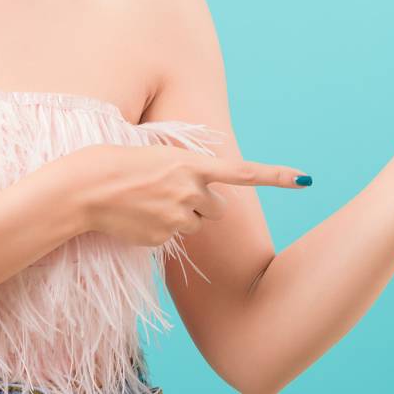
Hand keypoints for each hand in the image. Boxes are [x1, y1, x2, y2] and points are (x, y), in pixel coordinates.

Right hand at [49, 144, 311, 245]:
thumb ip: (189, 172)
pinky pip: (173, 237)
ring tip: (150, 202)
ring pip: (196, 224)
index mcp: (194, 165)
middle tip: (172, 194)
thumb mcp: (160, 156)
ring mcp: (178, 217)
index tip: (306, 179)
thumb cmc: (120, 164)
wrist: (86, 188)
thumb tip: (207, 198)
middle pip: (217, 208)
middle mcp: (192, 191)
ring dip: (182, 216)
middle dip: (202, 204)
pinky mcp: (163, 237)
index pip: (245, 173)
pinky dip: (160, 229)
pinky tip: (138, 217)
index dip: (277, 176)